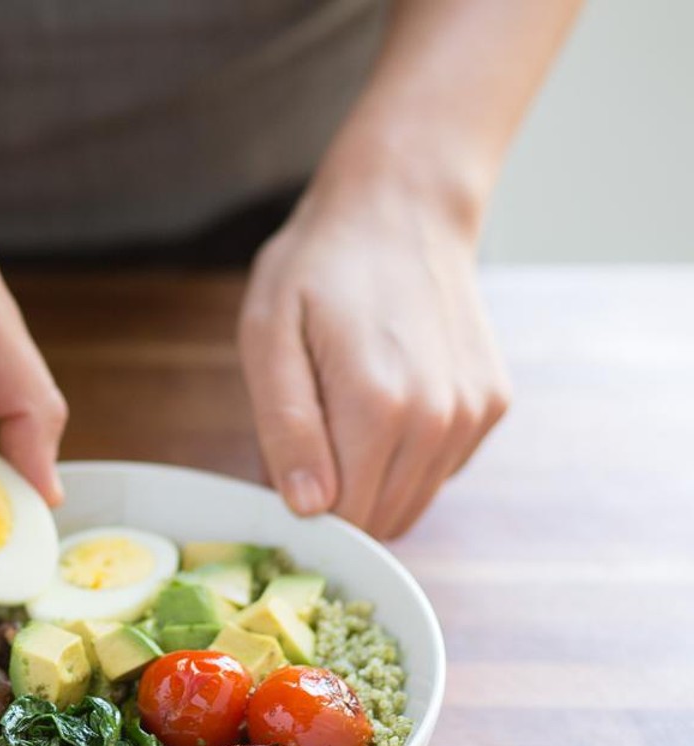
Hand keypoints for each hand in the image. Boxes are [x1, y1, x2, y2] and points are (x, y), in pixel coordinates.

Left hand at [237, 180, 509, 538]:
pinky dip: (405, 458)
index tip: (280, 475)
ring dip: (371, 482)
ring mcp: (473, 414)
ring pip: (411, 504)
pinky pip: (437, 471)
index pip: (342, 521)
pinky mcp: (492, 406)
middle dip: (336, 502)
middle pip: (378, 520)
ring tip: (343, 417)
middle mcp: (438, 419)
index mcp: (378, 408)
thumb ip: (285, 427)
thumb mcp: (268, 337)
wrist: (401, 208)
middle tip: (306, 442)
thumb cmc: (319, 268)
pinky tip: (384, 403)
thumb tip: (308, 507)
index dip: (302, 512)